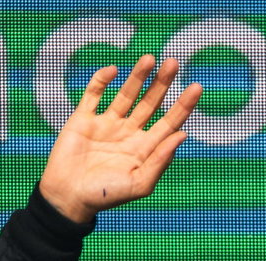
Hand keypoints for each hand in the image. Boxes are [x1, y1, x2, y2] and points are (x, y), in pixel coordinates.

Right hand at [37, 55, 202, 223]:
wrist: (68, 197)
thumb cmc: (106, 196)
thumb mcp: (140, 183)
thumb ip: (161, 160)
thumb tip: (182, 135)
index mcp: (145, 149)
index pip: (170, 123)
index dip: (183, 105)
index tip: (196, 87)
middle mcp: (129, 133)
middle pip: (151, 103)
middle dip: (163, 84)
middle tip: (174, 63)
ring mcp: (106, 124)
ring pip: (126, 94)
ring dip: (138, 76)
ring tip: (150, 58)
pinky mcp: (83, 119)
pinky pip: (94, 94)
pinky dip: (102, 81)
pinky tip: (114, 70)